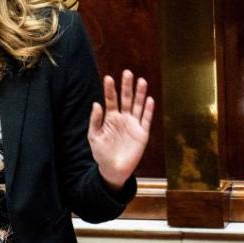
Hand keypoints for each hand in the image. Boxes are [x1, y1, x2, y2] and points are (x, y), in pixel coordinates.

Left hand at [87, 70, 154, 189]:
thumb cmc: (101, 152)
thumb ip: (95, 120)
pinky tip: (149, 99)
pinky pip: (146, 120)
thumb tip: (96, 103)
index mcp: (110, 117)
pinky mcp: (142, 134)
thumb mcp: (94, 136)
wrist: (113, 170)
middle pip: (126, 99)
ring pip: (137, 106)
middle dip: (126, 86)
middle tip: (127, 73)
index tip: (108, 78)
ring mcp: (133, 125)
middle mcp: (123, 118)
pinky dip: (148, 110)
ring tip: (141, 81)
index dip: (110, 89)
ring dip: (139, 94)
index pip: (110, 100)